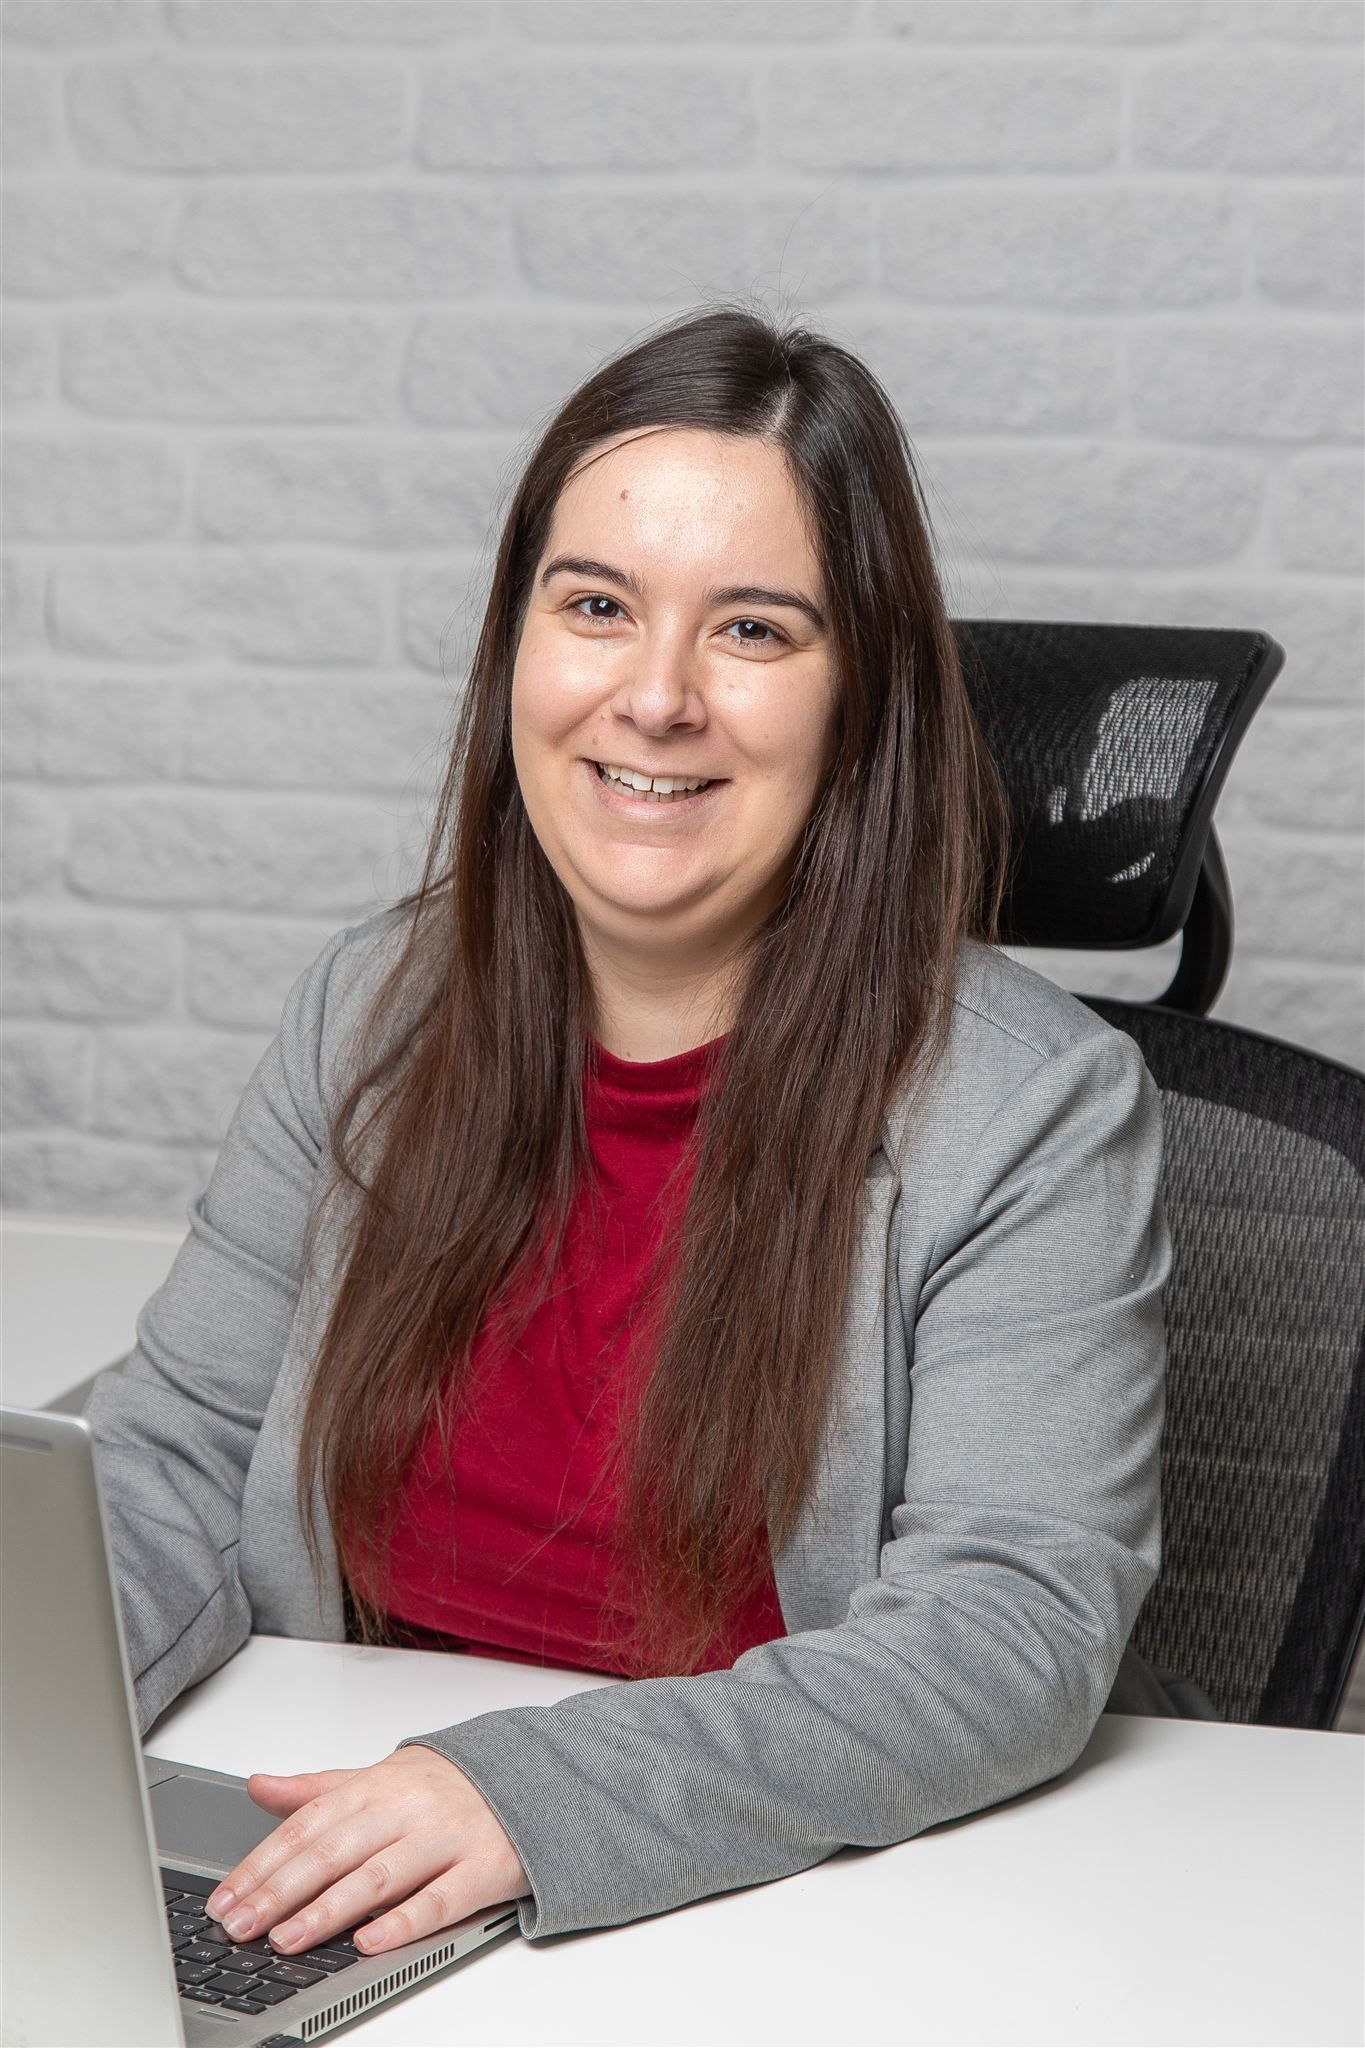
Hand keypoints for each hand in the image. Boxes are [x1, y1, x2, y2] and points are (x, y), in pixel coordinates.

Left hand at [203, 1747, 529, 1957]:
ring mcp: (448, 1838)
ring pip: (380, 1876)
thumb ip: (319, 1789)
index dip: (263, 1862)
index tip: (226, 1897)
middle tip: (241, 1925)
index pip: (308, 1823)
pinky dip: (405, 1922)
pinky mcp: (484, 1869)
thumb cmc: (450, 1785)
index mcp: (379, 1783)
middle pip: (336, 1851)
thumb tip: (259, 1786)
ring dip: (329, 1910)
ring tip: (288, 1938)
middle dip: (281, 1891)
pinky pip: (441, 1899)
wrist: (535, 1778)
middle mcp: (409, 1807)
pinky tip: (370, 1942)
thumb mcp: (382, 1776)